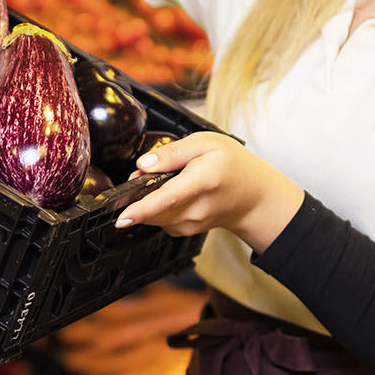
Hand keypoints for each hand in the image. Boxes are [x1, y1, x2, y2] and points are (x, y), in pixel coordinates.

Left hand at [113, 132, 303, 251]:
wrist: (253, 197)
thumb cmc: (232, 165)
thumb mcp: (206, 143)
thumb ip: (172, 152)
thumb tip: (143, 164)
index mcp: (202, 181)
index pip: (167, 198)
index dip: (142, 209)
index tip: (122, 217)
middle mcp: (196, 209)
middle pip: (152, 208)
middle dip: (138, 192)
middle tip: (147, 171)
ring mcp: (191, 224)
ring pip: (152, 215)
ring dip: (147, 199)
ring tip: (165, 179)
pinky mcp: (184, 230)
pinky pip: (159, 219)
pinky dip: (156, 207)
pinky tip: (172, 193)